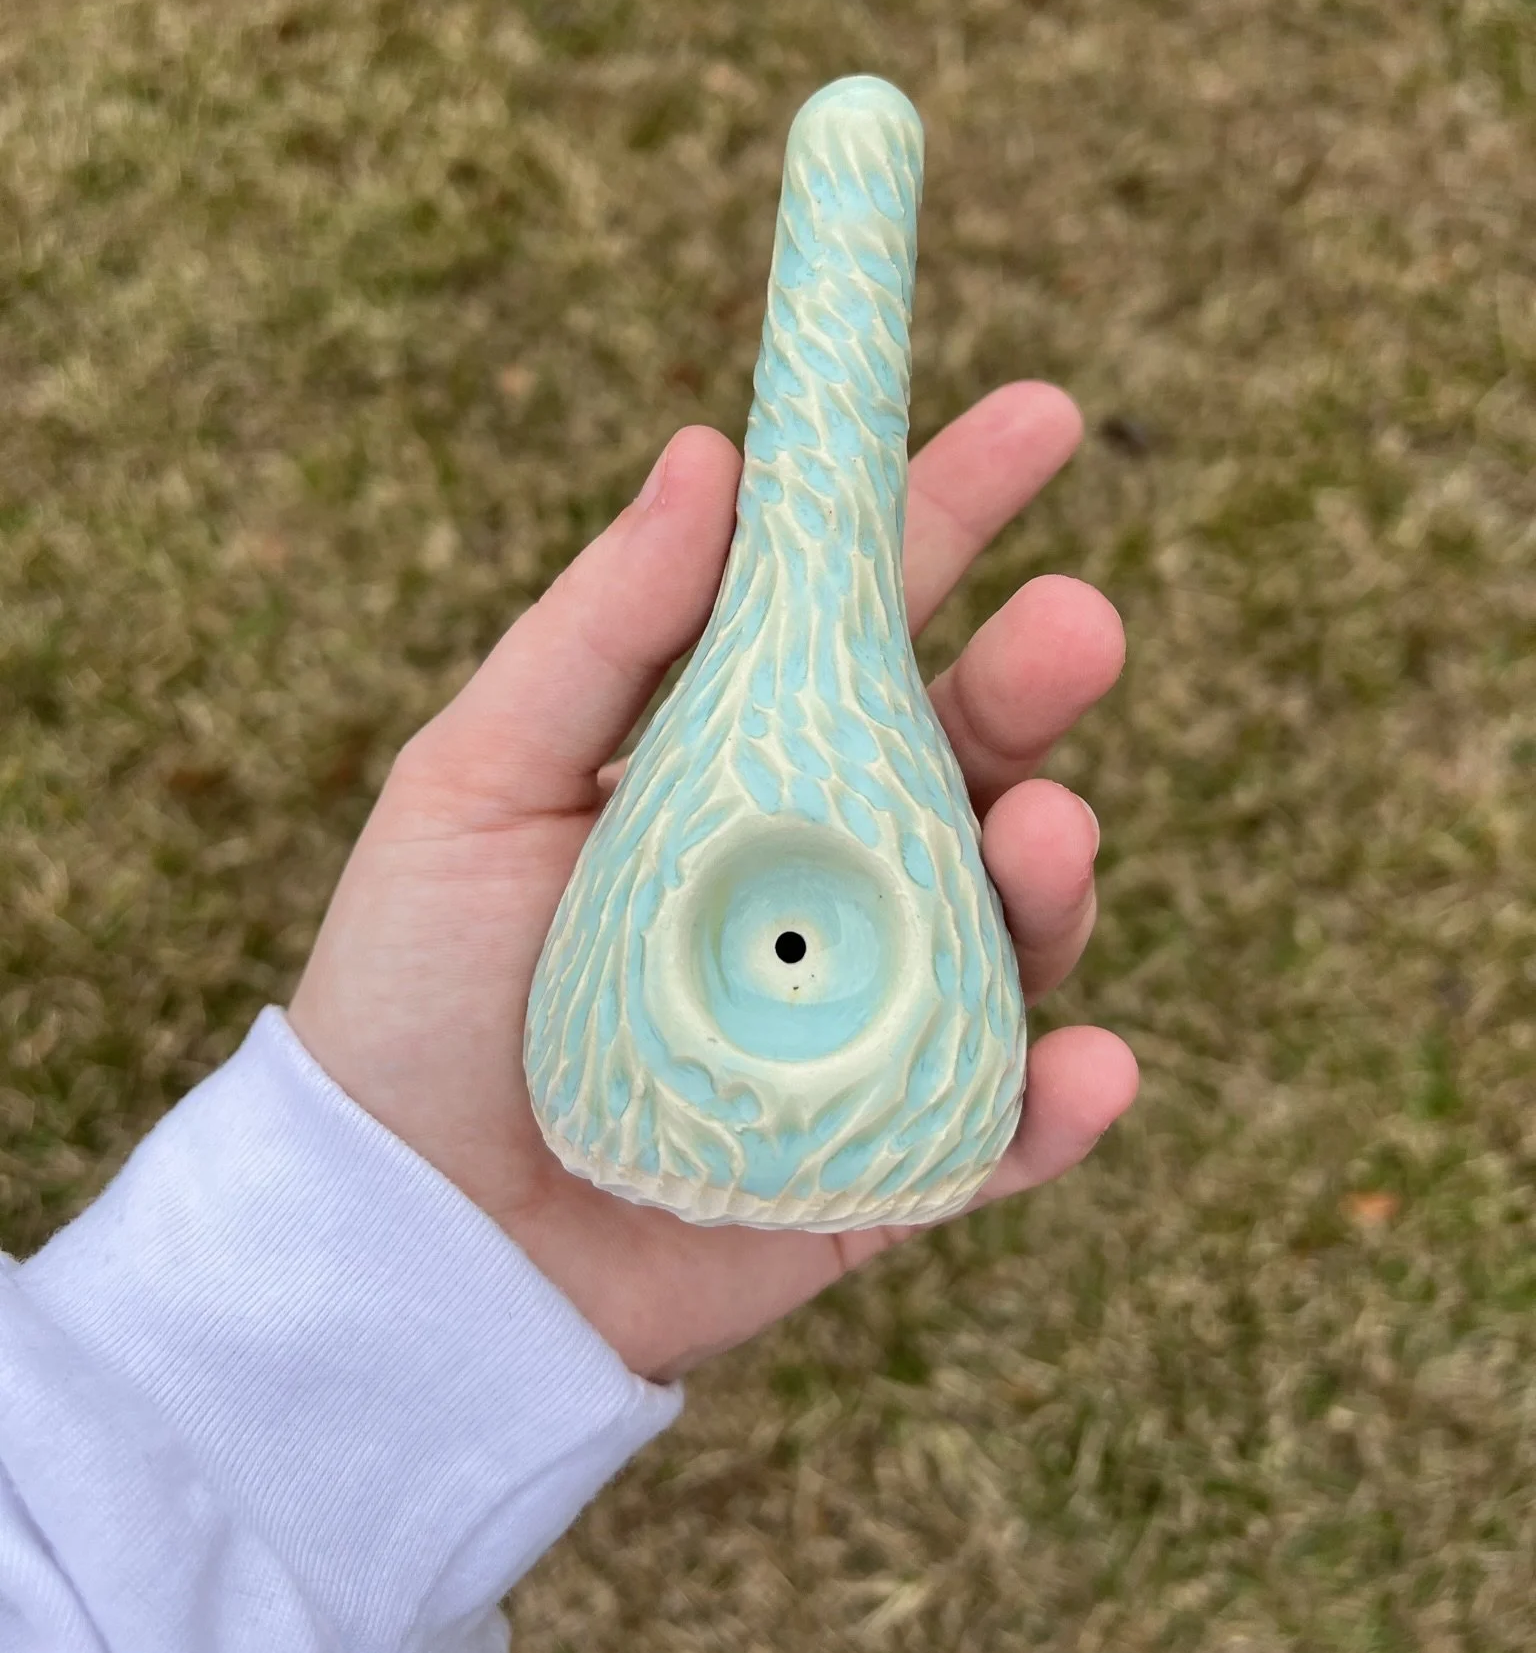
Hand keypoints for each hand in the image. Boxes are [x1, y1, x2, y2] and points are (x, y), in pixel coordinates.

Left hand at [289, 382, 1136, 1381]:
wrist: (400, 1236)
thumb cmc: (420, 993)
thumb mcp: (475, 782)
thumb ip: (599, 628)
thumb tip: (711, 449)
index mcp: (735, 760)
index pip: (861, 617)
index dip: (950, 513)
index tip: (1044, 416)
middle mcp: (825, 871)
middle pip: (965, 756)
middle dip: (1034, 684)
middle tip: (1075, 628)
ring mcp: (869, 1011)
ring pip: (1010, 925)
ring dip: (1054, 874)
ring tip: (1047, 834)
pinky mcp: (888, 1158)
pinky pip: (1003, 1128)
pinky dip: (1061, 1103)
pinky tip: (1088, 1070)